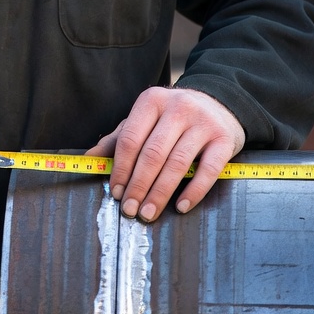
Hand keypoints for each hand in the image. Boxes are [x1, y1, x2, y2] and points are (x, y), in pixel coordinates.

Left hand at [86, 86, 244, 222]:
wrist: (220, 103)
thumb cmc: (174, 116)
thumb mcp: (146, 118)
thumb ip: (119, 138)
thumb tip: (90, 158)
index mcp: (152, 101)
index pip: (131, 138)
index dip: (121, 168)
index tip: (116, 191)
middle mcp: (178, 108)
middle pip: (153, 153)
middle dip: (138, 185)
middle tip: (129, 209)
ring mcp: (203, 123)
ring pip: (177, 163)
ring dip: (160, 193)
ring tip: (148, 212)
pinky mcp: (223, 139)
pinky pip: (208, 170)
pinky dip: (194, 191)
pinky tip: (182, 206)